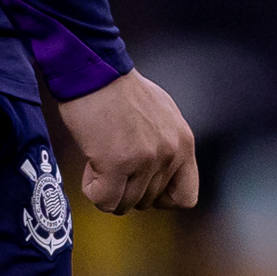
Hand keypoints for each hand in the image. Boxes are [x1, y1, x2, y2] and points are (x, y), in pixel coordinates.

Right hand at [48, 69, 198, 212]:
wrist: (94, 70)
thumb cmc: (119, 89)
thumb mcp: (161, 115)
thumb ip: (166, 145)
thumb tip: (158, 175)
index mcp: (184, 142)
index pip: (186, 197)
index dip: (160, 197)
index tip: (141, 182)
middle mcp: (170, 153)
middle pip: (148, 202)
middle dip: (126, 188)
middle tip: (111, 160)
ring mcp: (146, 159)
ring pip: (125, 205)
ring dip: (107, 188)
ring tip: (100, 157)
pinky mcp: (118, 163)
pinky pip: (105, 200)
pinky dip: (93, 189)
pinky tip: (91, 164)